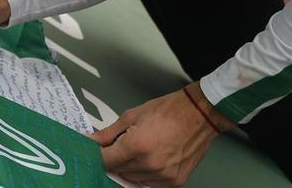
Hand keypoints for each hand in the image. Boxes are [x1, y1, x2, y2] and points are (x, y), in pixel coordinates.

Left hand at [92, 82, 229, 185]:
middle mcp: (151, 164)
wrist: (199, 114)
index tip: (97, 150)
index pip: (106, 160)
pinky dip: (146, 174)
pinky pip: (150, 184)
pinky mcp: (175, 181)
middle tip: (122, 144)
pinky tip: (151, 158)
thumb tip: (92, 140)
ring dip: (130, 167)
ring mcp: (164, 175)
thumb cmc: (169, 111)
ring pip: (133, 179)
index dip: (98, 155)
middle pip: (119, 170)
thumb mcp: (132, 116)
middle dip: (116, 158)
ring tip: (141, 148)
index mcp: (138, 145)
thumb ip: (109, 133)